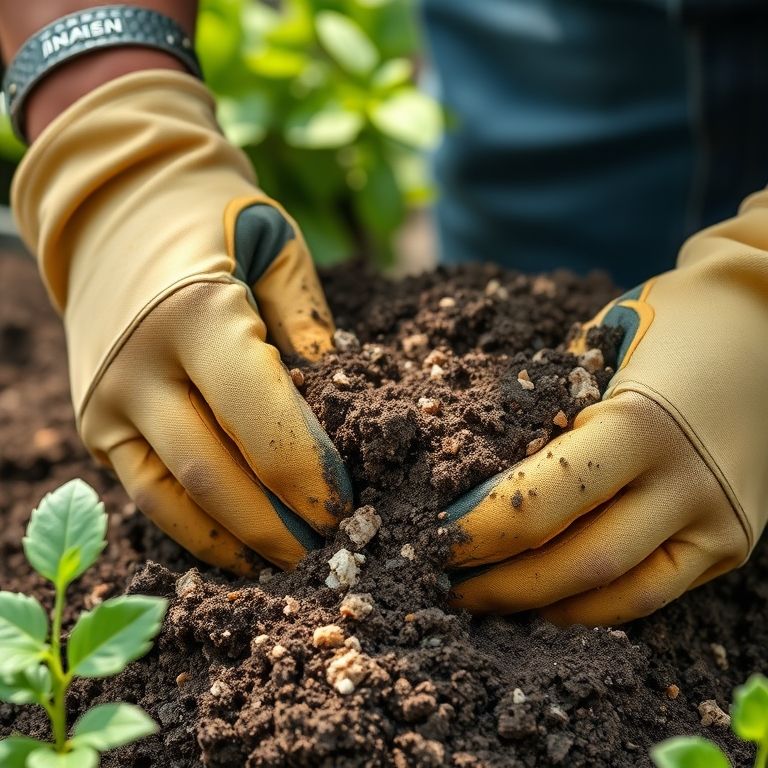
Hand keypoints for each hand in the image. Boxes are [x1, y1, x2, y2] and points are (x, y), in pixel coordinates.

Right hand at [13, 71, 351, 572]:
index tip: (349, 506)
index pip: (262, 419)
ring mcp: (106, 402)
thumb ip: (311, 327)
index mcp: (196, 314)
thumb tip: (340, 409)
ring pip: (175, 499)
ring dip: (237, 542)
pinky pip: (146, 495)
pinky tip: (237, 549)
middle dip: (280, 524)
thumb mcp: (278, 249)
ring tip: (290, 565)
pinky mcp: (92, 425)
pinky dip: (193, 532)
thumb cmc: (215, 224)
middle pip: (217, 474)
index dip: (309, 474)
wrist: (115, 210)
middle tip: (333, 550)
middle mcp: (139, 366)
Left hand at [446, 194, 767, 624]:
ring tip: (487, 600)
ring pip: (619, 597)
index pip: (542, 503)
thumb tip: (476, 476)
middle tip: (445, 582)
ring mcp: (719, 522)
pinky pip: (653, 593)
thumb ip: (546, 412)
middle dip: (501, 584)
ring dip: (544, 608)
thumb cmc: (666, 323)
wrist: (767, 323)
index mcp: (642, 425)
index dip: (479, 531)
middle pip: (577, 563)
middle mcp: (688, 484)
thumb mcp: (595, 347)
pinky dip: (595, 605)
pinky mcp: (731, 543)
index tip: (432, 538)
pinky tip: (549, 599)